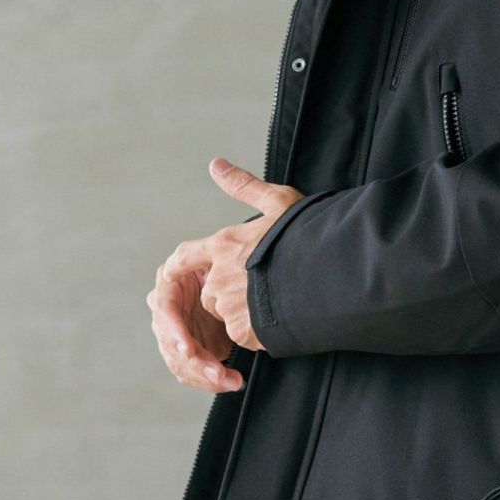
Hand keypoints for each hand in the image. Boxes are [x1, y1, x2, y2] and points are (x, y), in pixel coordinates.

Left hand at [147, 158, 304, 391]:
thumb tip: (215, 164)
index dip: (178, 264)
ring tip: (273, 300)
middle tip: (260, 285)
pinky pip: (242, 335)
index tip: (171, 272)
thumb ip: (244, 186)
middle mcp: (220, 277)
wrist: (329, 272)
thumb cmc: (305, 236)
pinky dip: (256, 331)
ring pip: (224, 315)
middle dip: (227, 292)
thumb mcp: (278, 201)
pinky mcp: (244, 331)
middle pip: (209, 291)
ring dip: (240, 312)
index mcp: (225, 245)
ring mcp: (230, 306)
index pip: (187, 255)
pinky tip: (278, 316)